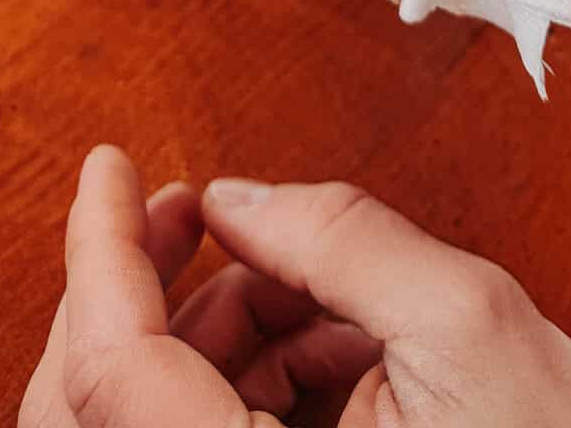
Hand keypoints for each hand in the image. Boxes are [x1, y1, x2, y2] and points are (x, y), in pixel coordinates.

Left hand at [19, 146, 570, 427]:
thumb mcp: (470, 324)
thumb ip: (344, 242)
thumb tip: (240, 202)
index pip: (112, 369)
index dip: (100, 252)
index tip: (109, 167)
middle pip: (102, 399)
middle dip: (139, 281)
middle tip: (188, 206)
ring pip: (153, 414)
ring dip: (209, 325)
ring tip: (301, 277)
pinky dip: (244, 372)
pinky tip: (315, 335)